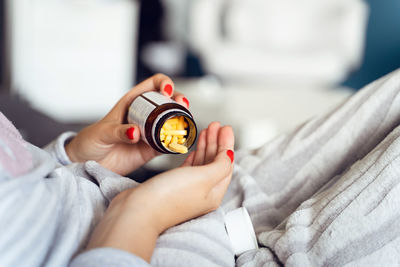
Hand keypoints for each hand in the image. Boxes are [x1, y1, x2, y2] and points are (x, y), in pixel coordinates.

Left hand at [65, 74, 188, 174]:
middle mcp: (145, 115)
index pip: (153, 85)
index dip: (164, 83)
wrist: (88, 163)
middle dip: (179, 100)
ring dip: (182, 120)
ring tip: (185, 123)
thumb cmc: (92, 141)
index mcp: (133, 102)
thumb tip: (136, 132)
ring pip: (173, 120)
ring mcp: (150, 132)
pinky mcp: (153, 149)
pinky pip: (169, 144)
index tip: (167, 91)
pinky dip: (176, 143)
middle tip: (182, 105)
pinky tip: (179, 142)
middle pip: (169, 101)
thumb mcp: (102, 133)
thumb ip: (118, 132)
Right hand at [86, 122, 234, 261]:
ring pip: (202, 164)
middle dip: (216, 142)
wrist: (138, 211)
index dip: (227, 144)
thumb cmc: (169, 196)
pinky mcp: (173, 186)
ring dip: (206, 146)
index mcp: (214, 193)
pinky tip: (194, 149)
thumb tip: (231, 155)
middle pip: (215, 162)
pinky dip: (194, 156)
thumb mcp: (203, 177)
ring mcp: (187, 190)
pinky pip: (189, 168)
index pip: (226, 163)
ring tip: (206, 130)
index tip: (225, 128)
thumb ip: (220, 165)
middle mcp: (202, 193)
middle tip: (216, 125)